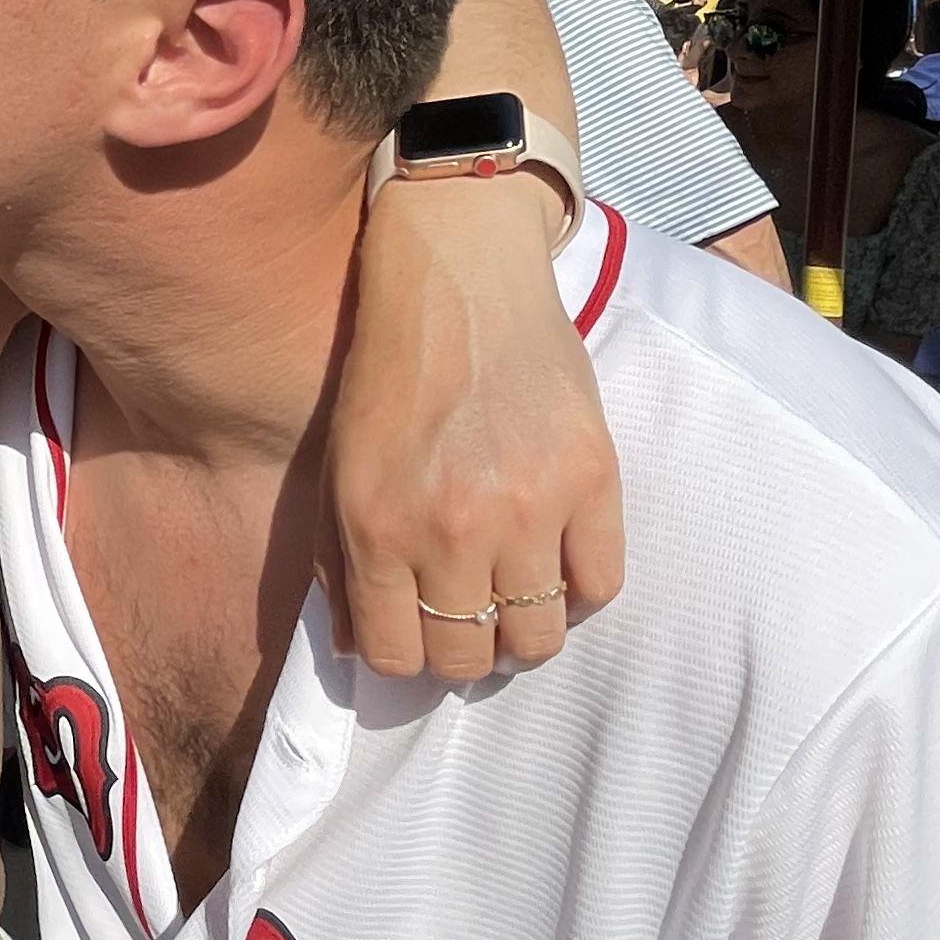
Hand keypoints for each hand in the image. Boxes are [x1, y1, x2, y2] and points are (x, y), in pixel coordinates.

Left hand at [327, 176, 621, 683]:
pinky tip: (557, 566)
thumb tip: (360, 648)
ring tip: (516, 598)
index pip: (395, 658)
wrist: (459, 281)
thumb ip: (342, 563)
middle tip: (469, 617)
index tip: (417, 634)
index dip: (406, 657)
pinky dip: (578, 593)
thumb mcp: (339, 469)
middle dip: (464, 650)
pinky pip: (600, 586)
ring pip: (538, 638)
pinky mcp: (592, 478)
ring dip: (523, 632)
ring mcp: (529, 508)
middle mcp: (452, 530)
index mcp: (378, 529)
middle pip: (468, 657)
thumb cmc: (390, 375)